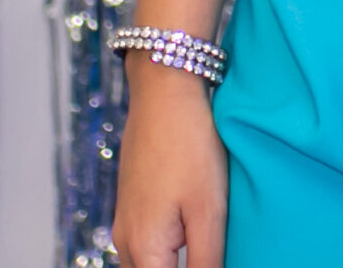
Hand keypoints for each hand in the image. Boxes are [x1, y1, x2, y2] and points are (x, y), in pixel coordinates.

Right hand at [113, 61, 227, 267]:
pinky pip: (149, 244)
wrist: (164, 92)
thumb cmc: (190, 146)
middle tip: (216, 252)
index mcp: (143, 249)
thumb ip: (207, 260)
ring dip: (177, 263)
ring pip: (150, 264)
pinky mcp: (134, 205)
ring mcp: (127, 222)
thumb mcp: (209, 209)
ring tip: (211, 249)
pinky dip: (170, 251)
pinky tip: (197, 238)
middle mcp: (125, 242)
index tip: (215, 259)